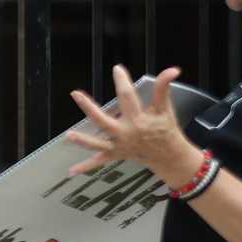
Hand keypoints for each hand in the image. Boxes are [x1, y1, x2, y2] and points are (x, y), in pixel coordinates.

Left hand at [67, 65, 204, 185]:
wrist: (170, 156)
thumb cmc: (166, 129)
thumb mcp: (165, 108)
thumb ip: (164, 88)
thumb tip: (173, 70)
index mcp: (138, 119)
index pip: (128, 97)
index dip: (123, 81)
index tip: (117, 69)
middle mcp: (126, 133)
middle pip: (104, 120)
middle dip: (89, 108)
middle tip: (75, 94)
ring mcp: (119, 145)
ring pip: (98, 143)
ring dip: (83, 140)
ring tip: (69, 135)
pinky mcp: (115, 154)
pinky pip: (99, 161)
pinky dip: (86, 166)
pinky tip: (71, 171)